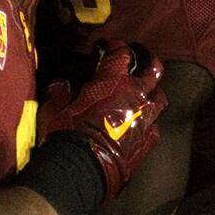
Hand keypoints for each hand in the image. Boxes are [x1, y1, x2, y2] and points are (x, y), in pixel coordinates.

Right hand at [38, 41, 167, 198]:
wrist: (82, 168)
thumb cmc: (67, 133)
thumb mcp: (54, 108)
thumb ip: (60, 92)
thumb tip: (61, 84)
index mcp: (113, 80)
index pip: (122, 53)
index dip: (116, 47)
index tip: (110, 46)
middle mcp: (135, 94)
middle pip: (153, 70)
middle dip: (149, 62)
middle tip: (142, 61)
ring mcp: (145, 117)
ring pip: (160, 98)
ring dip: (154, 93)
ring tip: (148, 94)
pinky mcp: (149, 140)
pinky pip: (154, 126)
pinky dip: (149, 124)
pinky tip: (142, 126)